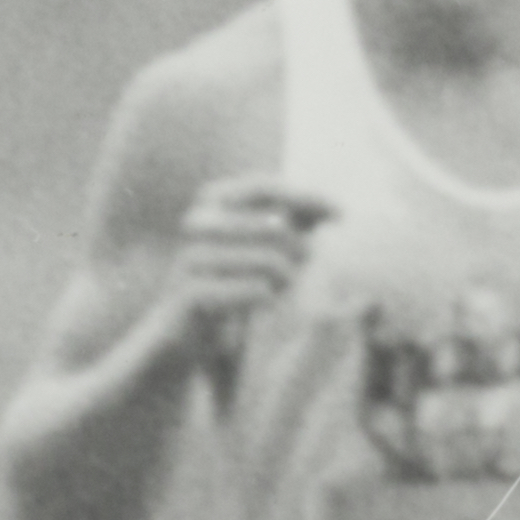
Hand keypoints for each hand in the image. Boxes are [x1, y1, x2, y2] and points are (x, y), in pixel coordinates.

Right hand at [166, 177, 334, 357]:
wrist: (178, 332)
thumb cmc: (226, 282)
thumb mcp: (255, 246)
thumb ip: (289, 224)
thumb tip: (337, 211)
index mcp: (210, 201)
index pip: (264, 187)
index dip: (306, 197)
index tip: (341, 214)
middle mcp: (197, 223)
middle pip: (275, 226)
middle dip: (302, 248)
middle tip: (306, 264)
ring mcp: (191, 258)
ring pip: (269, 262)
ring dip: (288, 277)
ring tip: (284, 285)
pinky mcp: (190, 293)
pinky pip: (253, 291)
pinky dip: (268, 298)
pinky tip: (265, 303)